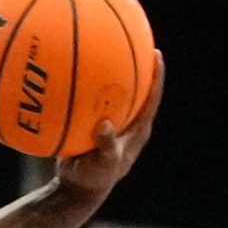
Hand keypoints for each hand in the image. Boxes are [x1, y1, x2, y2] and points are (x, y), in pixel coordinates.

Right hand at [46, 51, 164, 205]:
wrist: (76, 188)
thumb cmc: (94, 179)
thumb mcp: (103, 166)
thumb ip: (107, 147)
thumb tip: (104, 125)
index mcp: (137, 131)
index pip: (151, 99)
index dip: (156, 77)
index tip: (156, 55)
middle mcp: (127, 123)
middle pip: (137, 88)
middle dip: (137, 65)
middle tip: (137, 40)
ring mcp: (111, 123)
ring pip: (113, 92)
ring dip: (110, 71)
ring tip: (104, 45)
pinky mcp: (93, 124)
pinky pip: (90, 100)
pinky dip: (84, 86)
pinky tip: (70, 68)